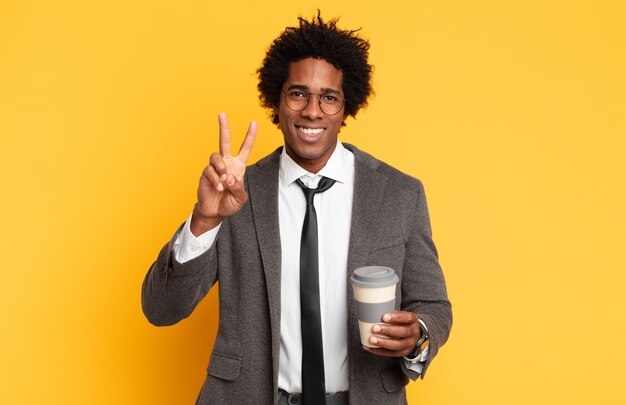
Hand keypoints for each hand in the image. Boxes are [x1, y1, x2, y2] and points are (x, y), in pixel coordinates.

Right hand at [191, 112, 257, 235]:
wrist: (215, 212)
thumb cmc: (229, 203)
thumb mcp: (240, 198)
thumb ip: (238, 187)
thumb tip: (229, 177)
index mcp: (238, 166)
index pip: (245, 148)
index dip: (250, 136)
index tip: (254, 122)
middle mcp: (226, 163)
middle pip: (224, 141)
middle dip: (223, 127)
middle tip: (222, 114)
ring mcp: (215, 168)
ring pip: (216, 156)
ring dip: (221, 168)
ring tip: (224, 182)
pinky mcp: (205, 174)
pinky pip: (210, 171)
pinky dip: (216, 181)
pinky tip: (218, 188)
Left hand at [363, 310, 421, 356]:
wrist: (413, 335)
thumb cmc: (403, 323)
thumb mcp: (401, 316)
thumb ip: (391, 315)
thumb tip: (372, 312)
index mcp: (413, 320)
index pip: (407, 317)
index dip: (396, 317)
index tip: (384, 317)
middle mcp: (414, 332)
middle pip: (403, 332)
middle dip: (388, 330)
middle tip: (375, 328)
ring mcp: (410, 344)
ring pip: (398, 345)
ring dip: (383, 342)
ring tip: (372, 339)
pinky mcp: (404, 352)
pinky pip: (392, 353)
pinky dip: (379, 351)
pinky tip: (369, 347)